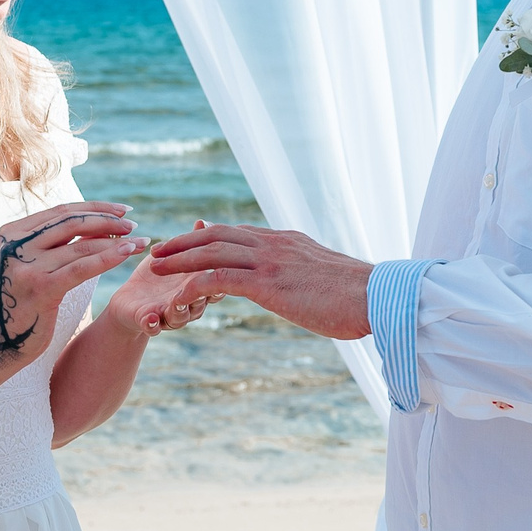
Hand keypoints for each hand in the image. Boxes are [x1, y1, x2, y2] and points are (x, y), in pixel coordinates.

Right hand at [0, 202, 147, 365]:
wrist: (0, 341)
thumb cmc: (23, 301)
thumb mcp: (31, 263)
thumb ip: (50, 242)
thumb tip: (94, 218)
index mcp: (12, 232)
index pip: (61, 211)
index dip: (95, 208)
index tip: (122, 211)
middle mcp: (15, 245)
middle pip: (72, 223)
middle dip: (107, 222)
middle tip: (134, 226)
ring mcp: (26, 266)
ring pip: (81, 246)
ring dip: (115, 242)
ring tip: (139, 242)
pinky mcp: (40, 288)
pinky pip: (81, 268)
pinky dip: (108, 257)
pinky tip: (128, 252)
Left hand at [102, 237, 217, 334]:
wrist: (129, 303)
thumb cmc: (156, 279)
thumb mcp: (172, 258)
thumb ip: (188, 245)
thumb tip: (203, 222)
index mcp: (196, 287)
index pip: (214, 283)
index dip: (218, 277)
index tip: (219, 269)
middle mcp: (188, 305)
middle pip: (201, 302)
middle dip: (202, 295)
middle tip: (203, 287)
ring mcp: (169, 316)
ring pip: (180, 317)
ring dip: (180, 310)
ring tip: (177, 303)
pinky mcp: (147, 322)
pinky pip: (151, 326)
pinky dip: (152, 323)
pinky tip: (151, 319)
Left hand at [147, 223, 372, 339]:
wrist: (377, 297)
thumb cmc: (359, 296)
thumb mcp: (326, 277)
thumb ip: (305, 274)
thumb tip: (302, 283)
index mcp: (287, 242)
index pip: (240, 233)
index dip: (210, 236)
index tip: (189, 242)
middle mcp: (274, 244)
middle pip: (217, 235)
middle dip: (184, 242)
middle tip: (159, 251)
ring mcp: (270, 261)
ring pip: (212, 252)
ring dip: (180, 259)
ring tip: (155, 268)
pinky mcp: (267, 282)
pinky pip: (219, 279)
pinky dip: (193, 285)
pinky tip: (177, 295)